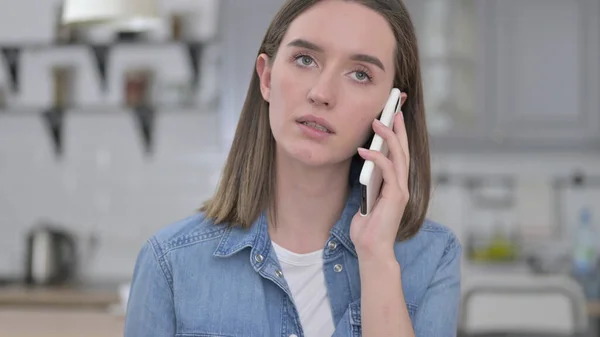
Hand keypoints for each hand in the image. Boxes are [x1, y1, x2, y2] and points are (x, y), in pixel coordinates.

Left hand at [350, 111, 409, 259]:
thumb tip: (364, 163)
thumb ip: (370, 182)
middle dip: (398, 127)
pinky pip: (388, 170)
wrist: (373, 250)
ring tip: (377, 122)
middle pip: (404, 149)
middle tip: (392, 108)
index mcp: (396, 184)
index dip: (398, 134)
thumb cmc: (368, 228)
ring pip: (399, 155)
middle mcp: (402, 185)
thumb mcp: (366, 198)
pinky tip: (364, 150)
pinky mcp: (396, 197)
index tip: (393, 116)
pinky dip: (376, 158)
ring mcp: (401, 190)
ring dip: (388, 136)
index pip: (400, 153)